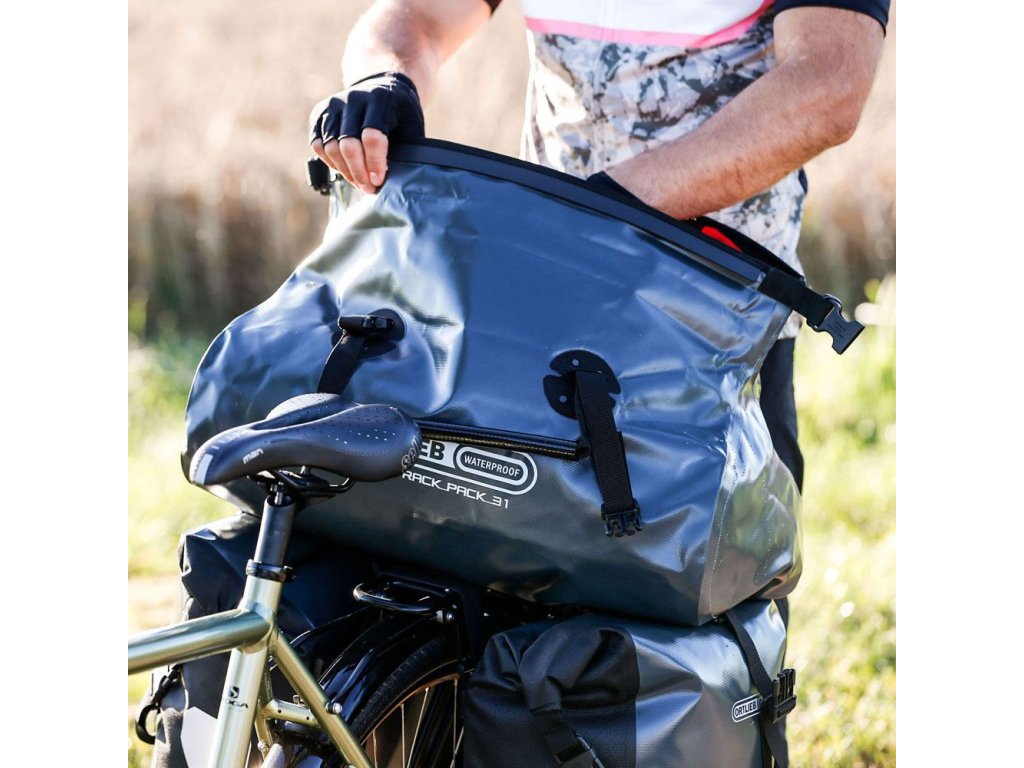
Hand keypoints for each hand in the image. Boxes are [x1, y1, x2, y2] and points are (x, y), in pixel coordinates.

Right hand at [309, 72, 424, 194]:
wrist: (381, 87)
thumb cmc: (400, 115)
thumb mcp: (411, 129)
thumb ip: (404, 151)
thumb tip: (389, 182)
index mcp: (379, 99)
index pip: (372, 136)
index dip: (374, 163)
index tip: (378, 181)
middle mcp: (353, 98)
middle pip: (348, 144)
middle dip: (358, 172)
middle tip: (369, 188)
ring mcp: (333, 105)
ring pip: (330, 147)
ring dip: (344, 171)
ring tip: (359, 182)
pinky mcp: (319, 113)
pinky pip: (317, 145)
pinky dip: (330, 162)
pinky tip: (345, 170)